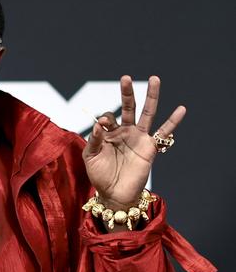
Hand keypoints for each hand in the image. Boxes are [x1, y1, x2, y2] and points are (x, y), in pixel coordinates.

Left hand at [82, 76, 185, 209]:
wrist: (114, 194)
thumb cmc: (100, 175)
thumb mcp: (91, 157)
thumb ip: (93, 140)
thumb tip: (98, 125)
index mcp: (108, 132)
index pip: (108, 117)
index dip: (106, 117)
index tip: (104, 124)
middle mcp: (125, 131)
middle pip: (128, 107)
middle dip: (127, 93)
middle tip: (125, 78)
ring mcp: (139, 138)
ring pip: (147, 113)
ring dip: (151, 97)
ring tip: (154, 79)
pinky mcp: (150, 147)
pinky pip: (164, 133)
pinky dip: (173, 121)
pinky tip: (181, 109)